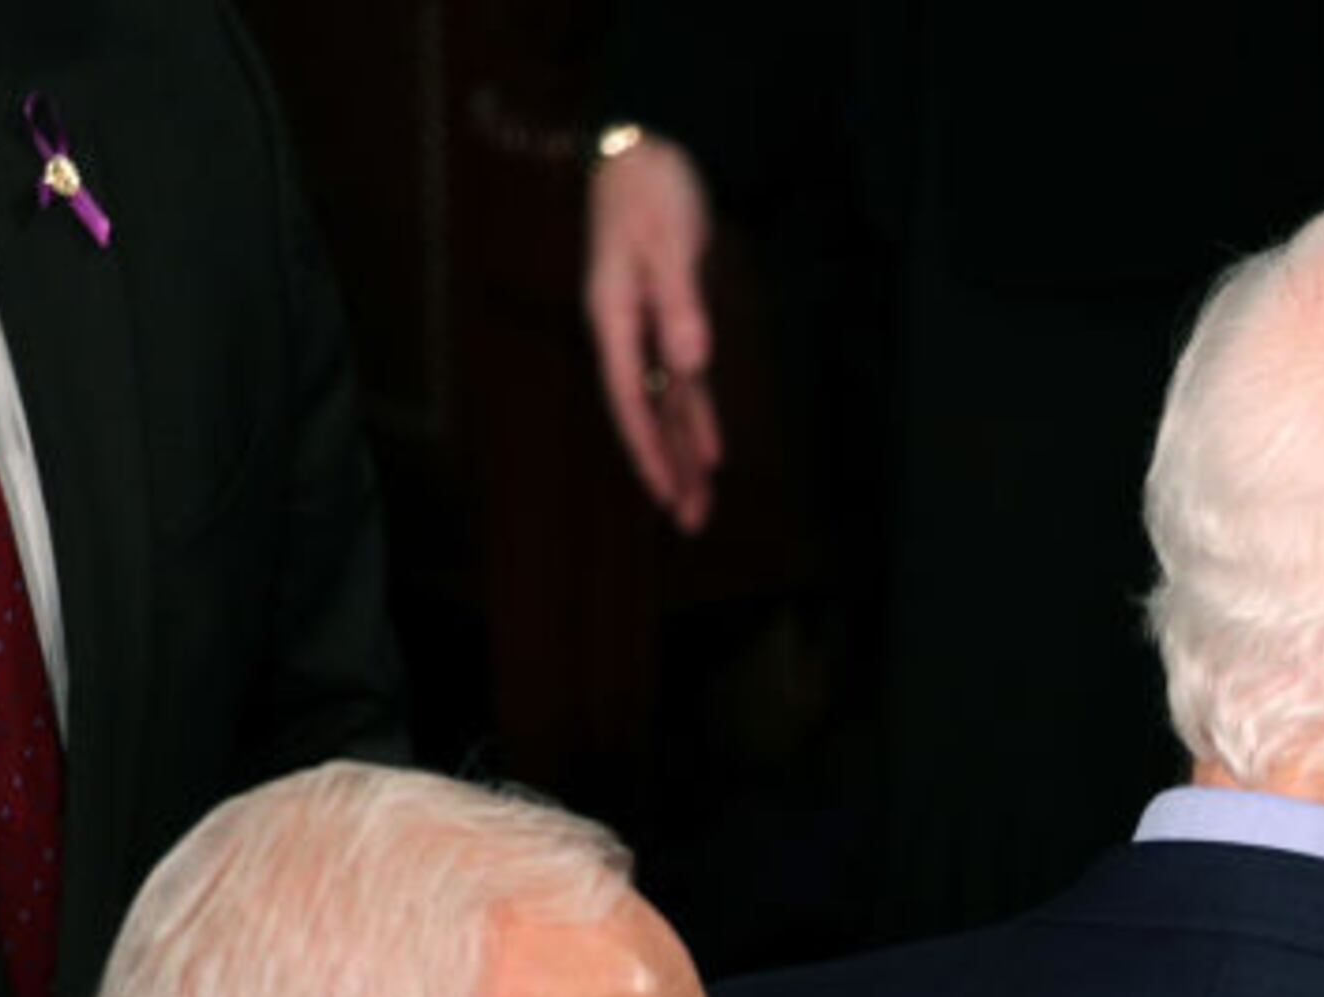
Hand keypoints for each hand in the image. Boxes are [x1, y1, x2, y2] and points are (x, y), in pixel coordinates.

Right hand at [584, 133, 724, 531]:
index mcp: (614, 315)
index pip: (628, 396)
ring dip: (683, 453)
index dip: (648, 447)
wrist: (648, 148)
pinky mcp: (671, 320)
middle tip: (690, 522)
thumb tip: (690, 364)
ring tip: (699, 505)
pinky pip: (682, 381)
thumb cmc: (653, 188)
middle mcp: (625, 330)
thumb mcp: (669, 240)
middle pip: (646, 412)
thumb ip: (680, 303)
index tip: (665, 492)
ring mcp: (648, 328)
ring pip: (667, 404)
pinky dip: (696, 415)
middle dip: (668, 467)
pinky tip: (709, 451)